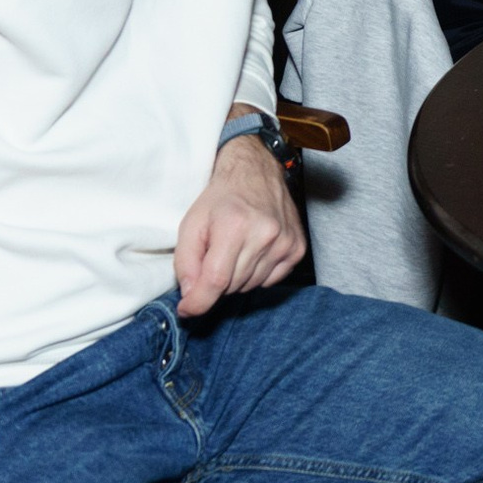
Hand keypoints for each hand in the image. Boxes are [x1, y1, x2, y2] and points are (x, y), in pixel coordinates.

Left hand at [173, 137, 306, 317]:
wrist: (256, 173)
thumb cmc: (221, 199)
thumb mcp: (191, 224)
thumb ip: (185, 262)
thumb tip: (191, 296)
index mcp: (235, 226)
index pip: (216, 280)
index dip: (198, 301)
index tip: (187, 309)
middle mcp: (265, 234)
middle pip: (232, 286)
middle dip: (216, 281)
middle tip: (214, 256)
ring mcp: (285, 242)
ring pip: (250, 286)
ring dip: (237, 277)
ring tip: (234, 251)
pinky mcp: (297, 248)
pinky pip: (271, 281)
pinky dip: (257, 274)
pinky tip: (253, 252)